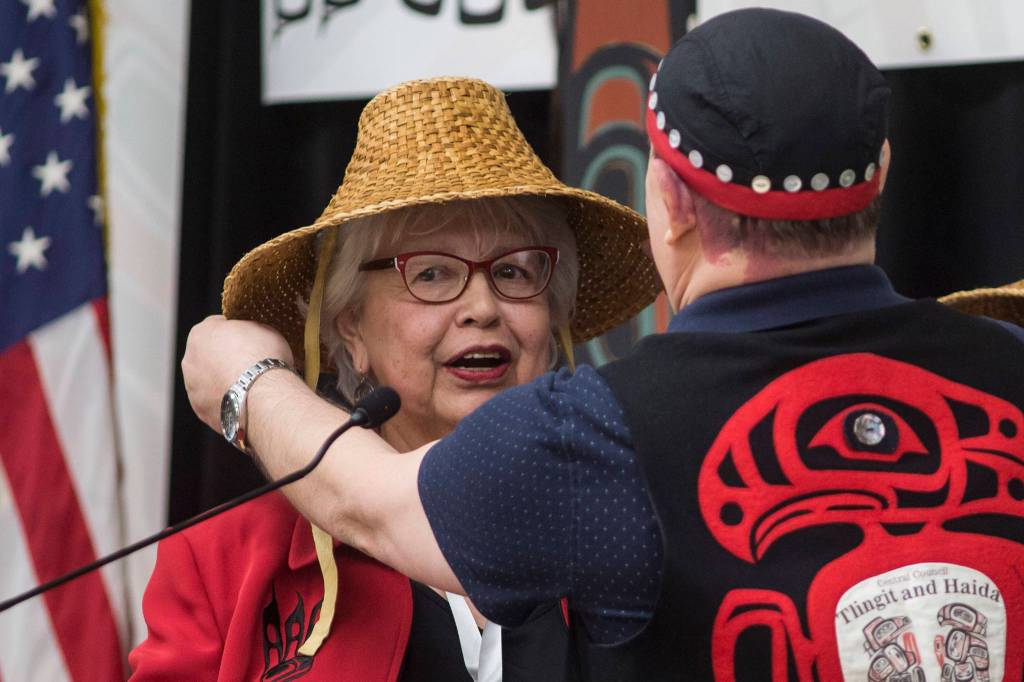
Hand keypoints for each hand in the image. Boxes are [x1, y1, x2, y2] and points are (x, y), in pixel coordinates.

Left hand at [181, 315, 293, 431]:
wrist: (264, 395)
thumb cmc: (263, 358)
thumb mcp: (262, 327)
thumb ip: (247, 329)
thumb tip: (249, 335)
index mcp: (201, 333)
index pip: (217, 327)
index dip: (236, 333)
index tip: (249, 340)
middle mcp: (190, 360)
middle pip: (208, 356)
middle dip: (225, 359)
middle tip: (250, 364)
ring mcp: (193, 388)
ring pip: (209, 382)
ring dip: (224, 382)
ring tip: (250, 386)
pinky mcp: (202, 410)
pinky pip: (216, 403)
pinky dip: (228, 402)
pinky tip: (246, 401)